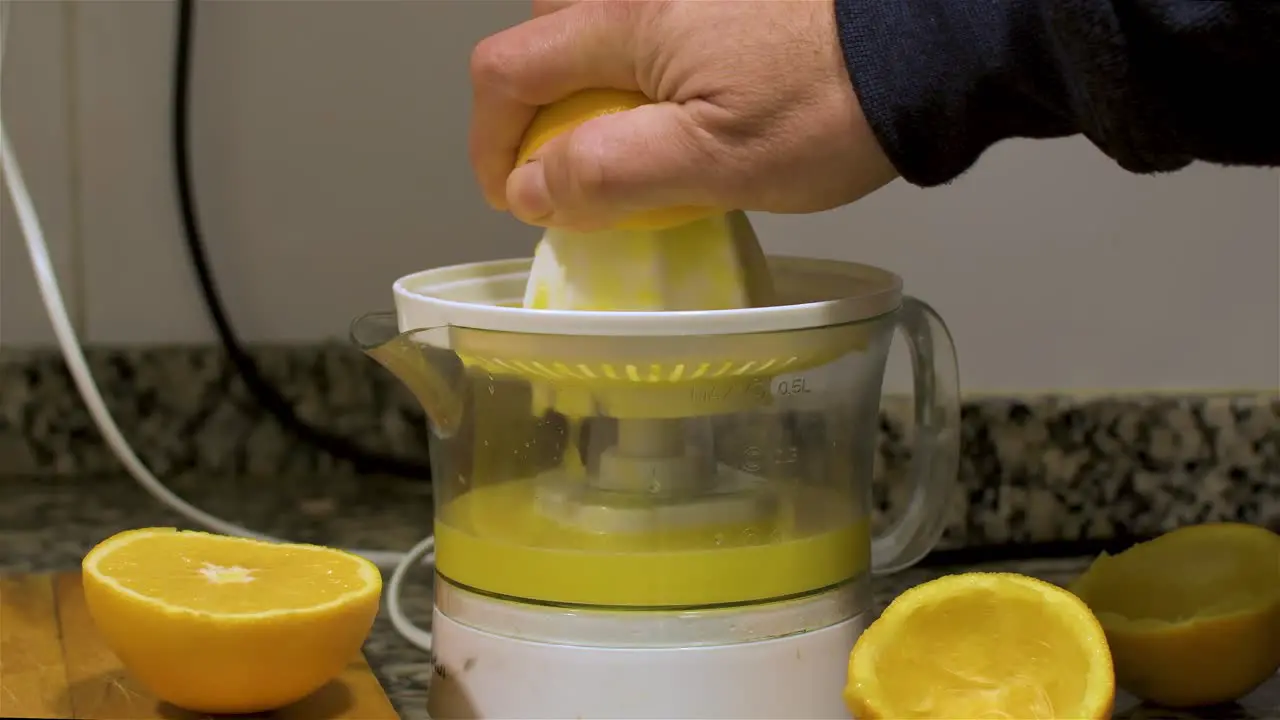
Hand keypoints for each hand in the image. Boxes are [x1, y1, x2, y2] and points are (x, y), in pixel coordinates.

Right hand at [469, 0, 897, 229]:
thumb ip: (607, 174)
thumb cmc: (834, 105)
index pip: (507, 71)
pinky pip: (649, 27)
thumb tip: (531, 187)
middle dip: (539, 110)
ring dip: (591, 89)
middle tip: (576, 170)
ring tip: (638, 144)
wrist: (930, 50)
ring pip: (597, 31)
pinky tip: (685, 109)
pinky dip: (641, 71)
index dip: (491, 143)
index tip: (514, 195)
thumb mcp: (712, 162)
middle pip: (544, 40)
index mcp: (626, 17)